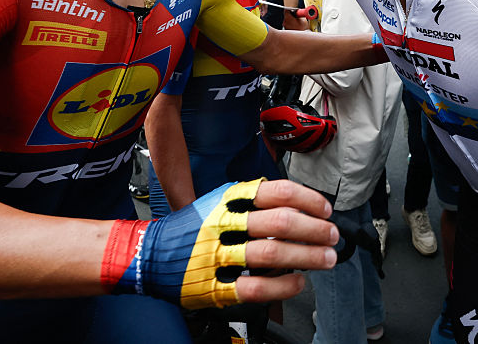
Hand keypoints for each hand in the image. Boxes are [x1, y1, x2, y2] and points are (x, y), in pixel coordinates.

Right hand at [105, 179, 335, 306]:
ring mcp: (216, 254)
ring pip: (271, 253)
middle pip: (280, 221)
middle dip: (314, 230)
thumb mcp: (218, 201)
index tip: (324, 211)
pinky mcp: (212, 285)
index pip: (277, 191)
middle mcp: (223, 223)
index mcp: (227, 198)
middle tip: (331, 237)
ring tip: (324, 259)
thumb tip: (299, 207)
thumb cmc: (190, 228)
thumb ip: (252, 202)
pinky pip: (255, 287)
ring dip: (306, 257)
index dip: (308, 201)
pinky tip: (297, 282)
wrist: (146, 254)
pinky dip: (283, 285)